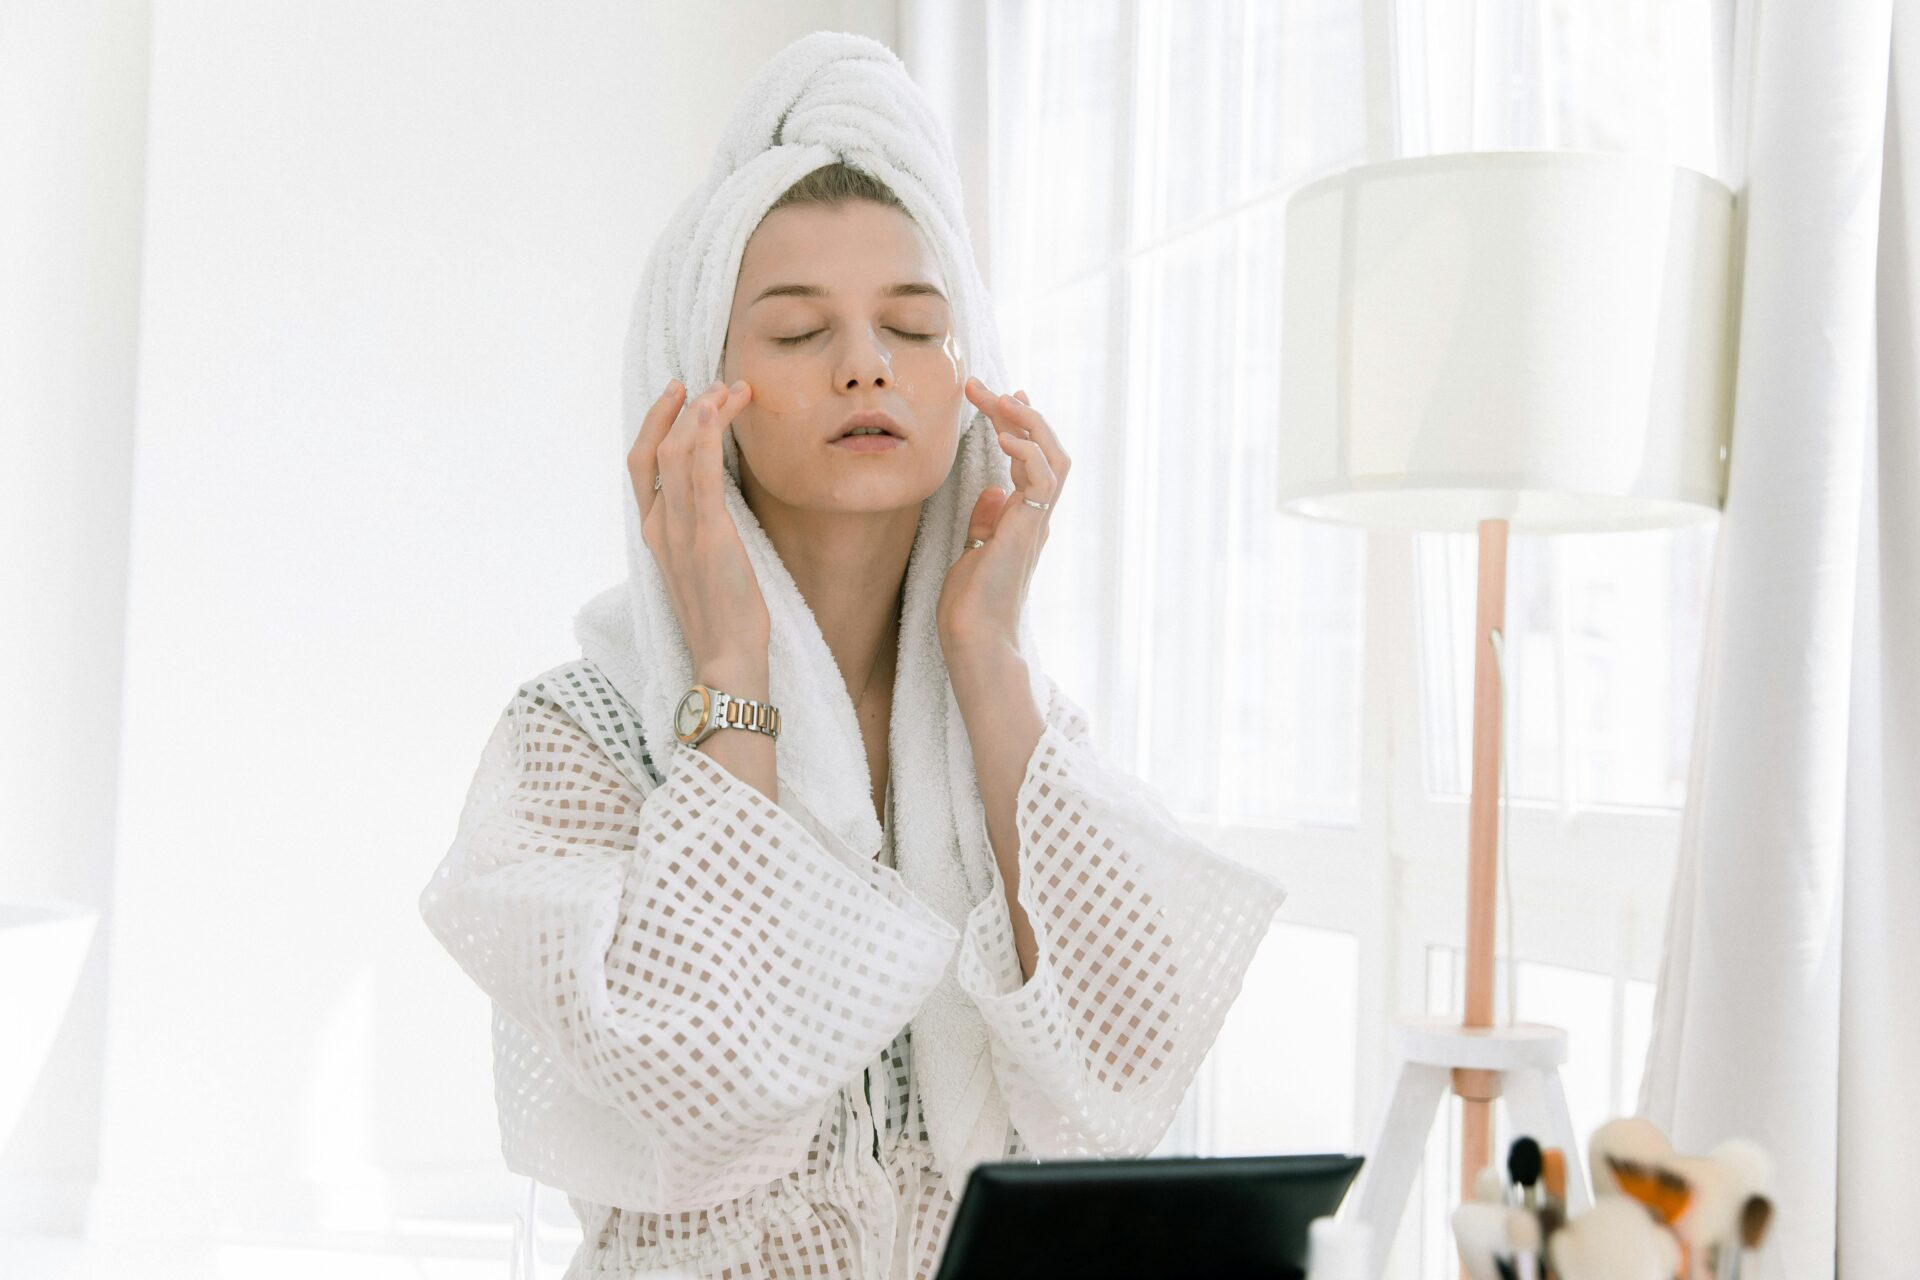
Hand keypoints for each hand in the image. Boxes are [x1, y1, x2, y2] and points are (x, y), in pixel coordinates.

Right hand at [629, 377, 770, 669]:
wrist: (726, 661)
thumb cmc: (724, 619)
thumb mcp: (704, 568)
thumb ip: (700, 532)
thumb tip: (716, 504)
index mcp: (655, 534)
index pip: (642, 464)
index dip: (656, 423)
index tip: (680, 394)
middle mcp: (659, 527)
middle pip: (655, 450)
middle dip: (682, 409)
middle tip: (714, 383)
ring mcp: (679, 531)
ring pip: (676, 454)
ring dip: (702, 413)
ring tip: (730, 389)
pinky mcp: (707, 537)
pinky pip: (699, 475)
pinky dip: (705, 437)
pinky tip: (718, 410)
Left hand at [936, 376, 1070, 658]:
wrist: (973, 640)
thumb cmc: (969, 608)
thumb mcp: (972, 554)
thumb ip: (985, 523)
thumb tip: (992, 491)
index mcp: (1025, 521)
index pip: (1035, 461)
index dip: (1021, 426)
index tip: (1000, 397)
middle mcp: (1037, 518)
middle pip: (1048, 450)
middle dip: (1020, 412)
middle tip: (984, 386)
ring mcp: (1036, 523)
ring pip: (1055, 457)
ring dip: (1028, 421)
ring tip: (1000, 397)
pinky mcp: (1028, 529)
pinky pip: (1043, 479)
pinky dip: (1026, 450)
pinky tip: (1001, 435)